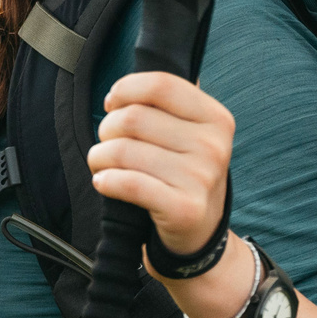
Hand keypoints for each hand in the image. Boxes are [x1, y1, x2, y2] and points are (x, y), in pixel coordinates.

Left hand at [91, 69, 232, 260]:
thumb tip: (125, 86)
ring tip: (102, 164)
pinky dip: (107, 181)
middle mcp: (214, 145)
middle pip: (134, 117)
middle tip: (107, 142)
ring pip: (124, 151)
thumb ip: (167, 104)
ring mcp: (202, 178)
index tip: (111, 103)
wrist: (200, 231)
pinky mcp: (185, 208)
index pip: (161, 85)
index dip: (126, 89)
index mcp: (216, 117)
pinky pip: (129, 184)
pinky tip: (103, 182)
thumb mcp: (191, 133)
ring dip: (100, 157)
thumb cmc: (184, 172)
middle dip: (107, 128)